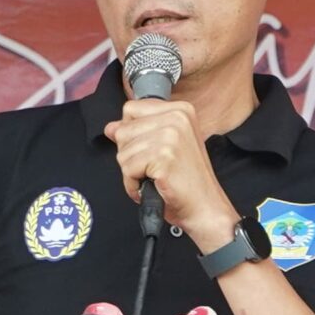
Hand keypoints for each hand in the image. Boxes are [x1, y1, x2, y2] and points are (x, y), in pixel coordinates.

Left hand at [105, 98, 233, 244]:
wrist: (204, 206)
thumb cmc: (187, 180)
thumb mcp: (165, 146)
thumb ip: (138, 131)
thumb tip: (111, 128)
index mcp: (180, 110)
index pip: (131, 109)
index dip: (131, 134)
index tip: (147, 149)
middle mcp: (176, 118)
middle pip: (123, 131)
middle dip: (131, 155)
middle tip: (153, 167)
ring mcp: (170, 136)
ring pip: (122, 152)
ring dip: (132, 172)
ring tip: (154, 177)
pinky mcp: (163, 157)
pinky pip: (128, 170)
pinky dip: (134, 185)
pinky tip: (152, 185)